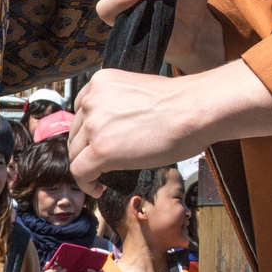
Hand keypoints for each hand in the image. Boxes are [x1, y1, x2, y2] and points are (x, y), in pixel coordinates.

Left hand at [69, 69, 198, 194]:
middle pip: (76, 133)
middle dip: (87, 149)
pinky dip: (86, 184)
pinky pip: (80, 172)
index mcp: (100, 82)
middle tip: (103, 163)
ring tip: (102, 178)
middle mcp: (91, 100)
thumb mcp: (138, 94)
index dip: (88, 131)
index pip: (81, 111)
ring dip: (87, 166)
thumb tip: (115, 131)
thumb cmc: (181, 104)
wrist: (195, 110)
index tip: (98, 143)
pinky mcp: (100, 149)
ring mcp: (93, 124)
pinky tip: (98, 189)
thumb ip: (119, 107)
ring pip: (76, 153)